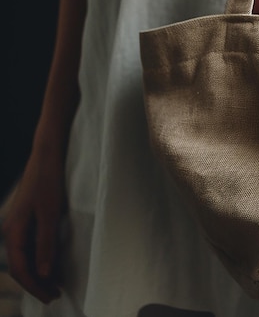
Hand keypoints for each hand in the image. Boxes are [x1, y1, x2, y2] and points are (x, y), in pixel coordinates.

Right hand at [1, 153, 65, 302]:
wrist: (48, 153)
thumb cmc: (49, 180)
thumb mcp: (51, 213)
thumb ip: (46, 244)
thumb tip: (43, 274)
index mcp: (13, 231)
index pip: (21, 269)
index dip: (35, 286)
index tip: (52, 296)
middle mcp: (11, 229)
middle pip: (20, 265)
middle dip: (36, 282)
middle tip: (55, 294)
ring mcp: (18, 223)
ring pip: (25, 255)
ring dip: (39, 270)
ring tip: (55, 283)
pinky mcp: (28, 216)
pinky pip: (30, 244)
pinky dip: (40, 256)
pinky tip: (52, 261)